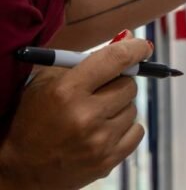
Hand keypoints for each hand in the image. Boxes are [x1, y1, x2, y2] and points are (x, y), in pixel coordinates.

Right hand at [0, 37, 152, 188]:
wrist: (21, 169)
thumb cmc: (33, 118)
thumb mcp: (47, 82)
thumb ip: (86, 59)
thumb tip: (127, 39)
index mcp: (67, 91)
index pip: (115, 59)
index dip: (135, 49)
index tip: (142, 47)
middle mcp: (85, 116)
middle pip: (129, 84)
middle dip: (118, 83)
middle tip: (101, 91)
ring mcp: (99, 141)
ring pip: (133, 108)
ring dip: (119, 107)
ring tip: (94, 116)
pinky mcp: (108, 160)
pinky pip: (138, 130)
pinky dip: (125, 128)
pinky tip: (104, 130)